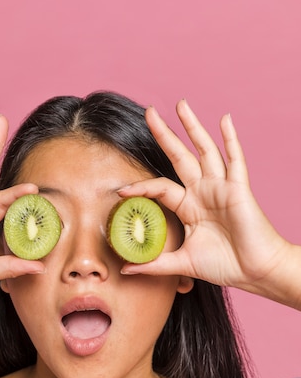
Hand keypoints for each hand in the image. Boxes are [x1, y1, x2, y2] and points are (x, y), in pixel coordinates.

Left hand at [119, 100, 290, 296]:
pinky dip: (230, 139)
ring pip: (204, 150)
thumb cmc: (224, 265)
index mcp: (189, 207)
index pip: (161, 187)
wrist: (254, 272)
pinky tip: (224, 119)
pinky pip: (235, 159)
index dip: (141, 187)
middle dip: (165, 134)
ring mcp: (221, 187)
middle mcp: (203, 192)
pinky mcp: (239, 189)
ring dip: (192, 127)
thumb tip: (126, 270)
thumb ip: (154, 264)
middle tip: (149, 112)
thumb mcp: (182, 263)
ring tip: (180, 105)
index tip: (122, 191)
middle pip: (180, 156)